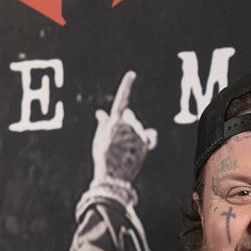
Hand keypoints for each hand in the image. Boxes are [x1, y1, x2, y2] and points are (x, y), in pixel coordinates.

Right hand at [90, 71, 157, 192]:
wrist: (113, 176)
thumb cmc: (103, 157)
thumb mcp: (100, 139)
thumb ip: (103, 124)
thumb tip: (100, 112)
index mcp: (114, 121)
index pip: (122, 99)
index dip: (127, 85)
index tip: (132, 74)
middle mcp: (128, 124)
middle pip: (131, 117)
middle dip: (128, 122)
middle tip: (120, 138)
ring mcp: (138, 134)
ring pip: (138, 129)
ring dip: (135, 136)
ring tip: (126, 150)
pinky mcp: (145, 143)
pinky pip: (150, 137)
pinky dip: (148, 139)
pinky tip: (144, 143)